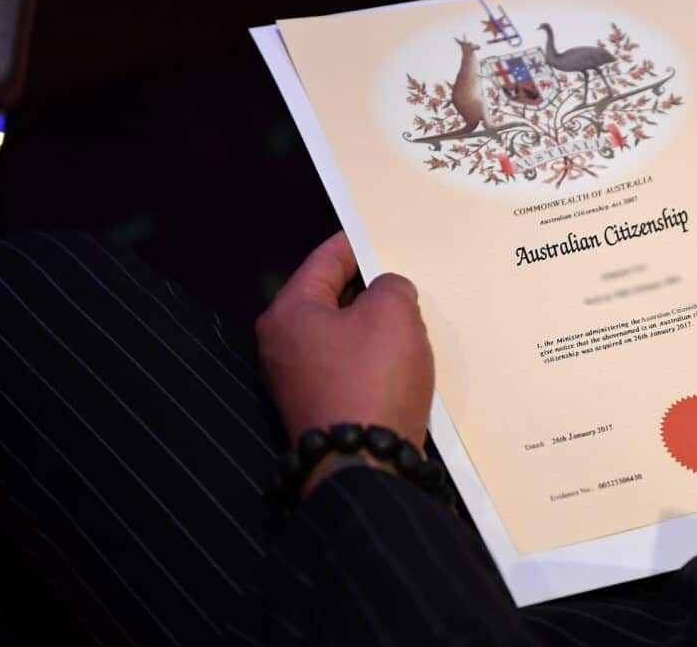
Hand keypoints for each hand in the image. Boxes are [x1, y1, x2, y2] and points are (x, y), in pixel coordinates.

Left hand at [256, 232, 434, 450]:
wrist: (364, 463)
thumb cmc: (373, 378)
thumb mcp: (393, 313)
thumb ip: (392, 287)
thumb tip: (387, 293)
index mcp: (289, 313)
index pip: (323, 261)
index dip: (355, 243)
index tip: (379, 232)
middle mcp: (283, 345)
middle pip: (331, 300)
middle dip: (368, 288)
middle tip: (403, 275)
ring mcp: (298, 382)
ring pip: (343, 336)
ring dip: (376, 327)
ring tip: (413, 317)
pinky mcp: (321, 409)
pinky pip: (350, 368)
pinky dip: (375, 359)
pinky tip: (405, 359)